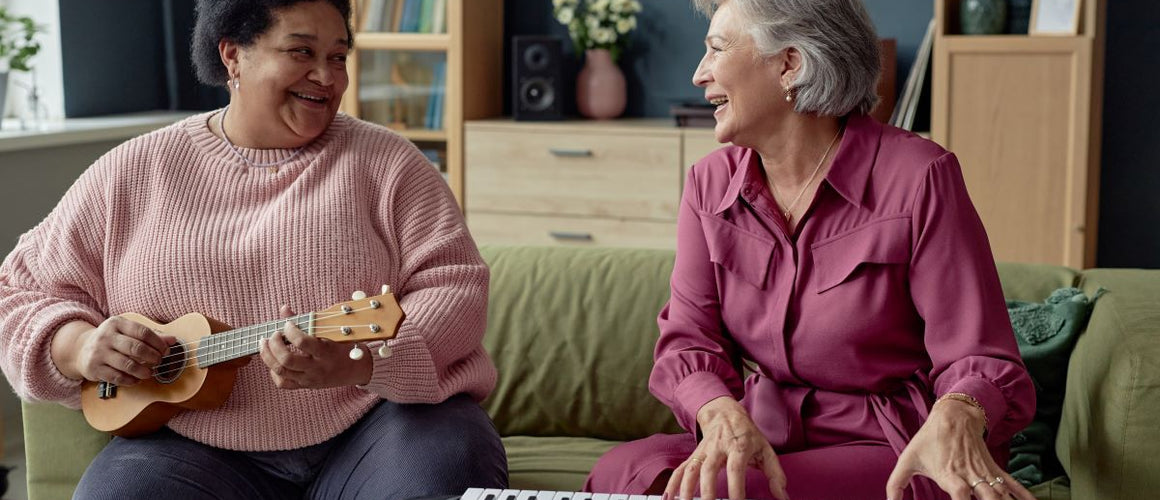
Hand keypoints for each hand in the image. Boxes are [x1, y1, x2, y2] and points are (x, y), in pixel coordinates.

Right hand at [54, 317, 175, 385]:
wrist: (81, 349)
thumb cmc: (113, 340)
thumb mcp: (128, 332)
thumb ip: (151, 335)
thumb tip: (173, 340)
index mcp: (116, 323)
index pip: (143, 332)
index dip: (158, 343)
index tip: (166, 350)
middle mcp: (106, 336)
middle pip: (136, 348)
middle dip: (153, 357)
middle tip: (159, 362)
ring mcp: (98, 353)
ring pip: (127, 364)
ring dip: (143, 371)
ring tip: (150, 373)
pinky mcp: (94, 368)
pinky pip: (117, 377)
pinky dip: (130, 380)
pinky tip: (136, 380)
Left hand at [259, 305, 372, 389]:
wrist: (356, 369)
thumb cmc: (343, 346)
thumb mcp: (330, 332)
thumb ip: (305, 321)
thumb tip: (284, 309)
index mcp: (326, 352)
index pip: (302, 342)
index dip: (290, 331)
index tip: (288, 324)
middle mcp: (317, 368)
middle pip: (287, 360)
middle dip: (274, 345)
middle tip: (274, 334)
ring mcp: (310, 379)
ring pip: (281, 371)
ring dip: (267, 356)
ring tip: (264, 344)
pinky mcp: (305, 386)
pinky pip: (283, 383)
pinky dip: (274, 372)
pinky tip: (273, 361)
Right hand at [665, 396, 788, 499]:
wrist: (724, 412)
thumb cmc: (747, 435)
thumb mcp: (766, 449)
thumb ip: (776, 474)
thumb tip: (784, 497)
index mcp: (738, 447)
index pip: (735, 468)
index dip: (736, 487)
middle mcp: (717, 448)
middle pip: (708, 469)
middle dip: (706, 490)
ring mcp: (702, 451)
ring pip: (690, 469)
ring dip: (685, 488)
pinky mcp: (693, 455)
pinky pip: (680, 469)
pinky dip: (672, 484)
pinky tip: (668, 498)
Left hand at [886, 398, 1035, 499]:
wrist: (954, 415)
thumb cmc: (928, 439)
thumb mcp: (907, 460)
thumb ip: (896, 484)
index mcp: (950, 475)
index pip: (960, 497)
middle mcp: (971, 476)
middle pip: (989, 499)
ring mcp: (985, 472)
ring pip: (1002, 494)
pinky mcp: (993, 468)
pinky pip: (1012, 485)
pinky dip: (1024, 496)